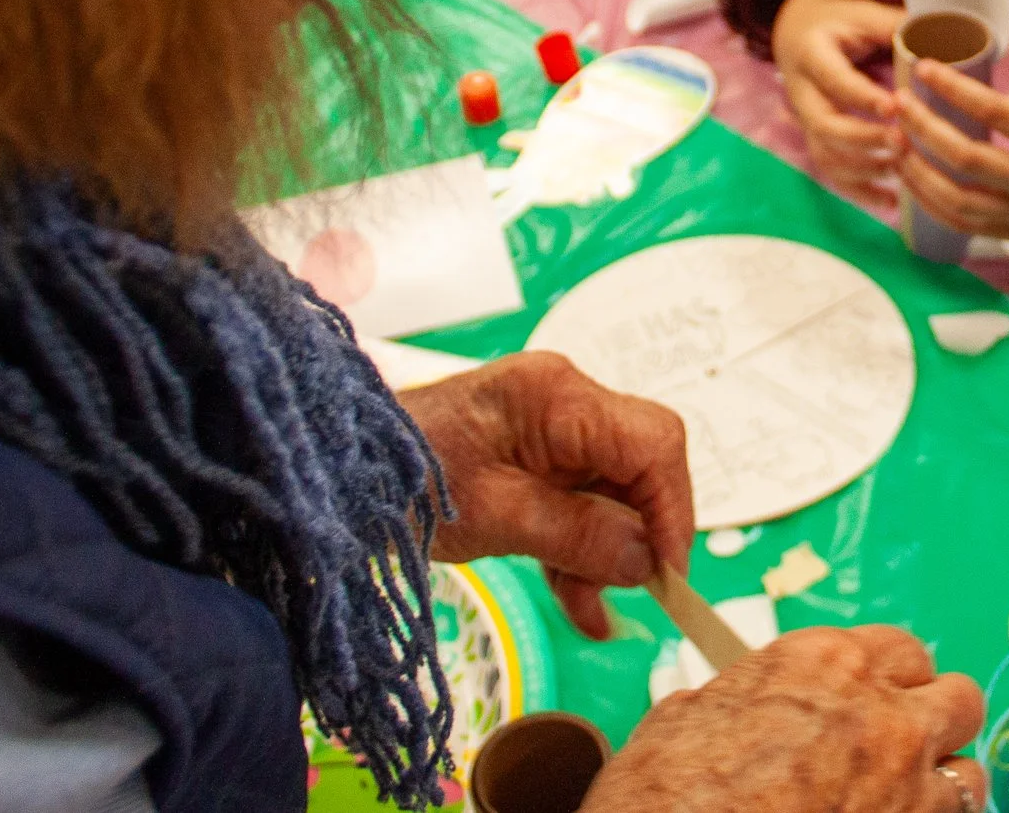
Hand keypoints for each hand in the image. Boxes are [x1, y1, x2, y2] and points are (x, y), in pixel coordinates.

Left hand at [400, 352, 693, 639]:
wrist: (336, 474)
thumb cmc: (402, 479)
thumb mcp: (495, 517)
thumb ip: (577, 535)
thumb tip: (646, 561)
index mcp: (556, 397)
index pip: (652, 442)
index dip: (672, 508)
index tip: (667, 572)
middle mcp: (563, 402)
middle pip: (638, 467)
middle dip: (640, 535)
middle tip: (638, 596)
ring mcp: (549, 429)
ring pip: (612, 493)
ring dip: (608, 553)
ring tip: (593, 613)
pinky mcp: (533, 457)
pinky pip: (579, 502)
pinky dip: (581, 550)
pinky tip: (579, 600)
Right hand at [582, 626, 986, 812]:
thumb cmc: (666, 790)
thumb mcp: (690, 716)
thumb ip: (744, 697)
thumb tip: (742, 702)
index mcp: (826, 662)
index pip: (902, 651)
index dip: (891, 681)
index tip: (877, 701)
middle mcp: (881, 711)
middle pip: (956, 698)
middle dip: (934, 722)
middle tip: (900, 749)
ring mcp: (907, 780)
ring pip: (969, 771)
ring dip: (941, 785)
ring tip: (906, 802)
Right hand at [772, 0, 907, 208]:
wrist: (798, 34)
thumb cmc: (841, 23)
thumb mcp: (863, 14)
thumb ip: (898, 24)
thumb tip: (947, 31)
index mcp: (812, 53)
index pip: (835, 80)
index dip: (863, 97)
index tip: (895, 108)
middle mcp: (801, 91)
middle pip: (825, 124)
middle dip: (864, 138)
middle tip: (903, 143)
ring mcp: (805, 120)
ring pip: (825, 154)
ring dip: (863, 168)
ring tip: (901, 171)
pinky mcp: (815, 139)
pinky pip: (831, 171)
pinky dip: (860, 190)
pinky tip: (890, 201)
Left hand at [897, 0, 1008, 240]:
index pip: (995, 112)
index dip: (953, 89)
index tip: (922, 68)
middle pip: (968, 159)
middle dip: (924, 131)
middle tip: (897, 104)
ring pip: (958, 201)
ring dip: (918, 173)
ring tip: (893, 142)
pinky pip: (965, 224)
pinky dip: (931, 204)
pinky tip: (910, 179)